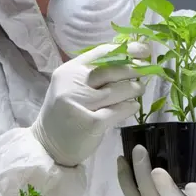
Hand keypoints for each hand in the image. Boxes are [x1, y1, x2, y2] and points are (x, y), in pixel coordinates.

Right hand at [31, 42, 149, 166]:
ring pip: (117, 90)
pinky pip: (118, 110)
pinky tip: (133, 106)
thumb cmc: (65, 114)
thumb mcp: (72, 88)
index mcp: (68, 71)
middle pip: (111, 70)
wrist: (49, 146)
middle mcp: (72, 84)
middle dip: (133, 69)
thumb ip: (93, 74)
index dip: (126, 50)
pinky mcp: (92, 123)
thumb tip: (128, 60)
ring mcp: (82, 103)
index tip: (143, 50)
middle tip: (146, 70)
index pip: (101, 53)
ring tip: (140, 89)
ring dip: (134, 88)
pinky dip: (129, 107)